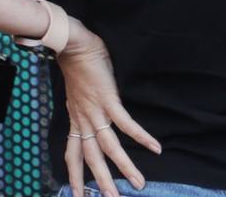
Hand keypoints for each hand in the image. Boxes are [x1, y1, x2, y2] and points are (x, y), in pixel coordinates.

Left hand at [57, 26, 158, 196]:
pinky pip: (126, 123)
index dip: (74, 173)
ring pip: (108, 145)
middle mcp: (83, 118)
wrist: (70, 43)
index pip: (72, 151)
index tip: (75, 192)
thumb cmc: (76, 64)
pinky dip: (141, 136)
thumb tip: (94, 112)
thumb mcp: (76, 92)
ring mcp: (95, 109)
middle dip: (100, 180)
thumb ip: (84, 105)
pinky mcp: (107, 99)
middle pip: (90, 156)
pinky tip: (155, 148)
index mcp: (75, 118)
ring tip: (138, 184)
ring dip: (124, 166)